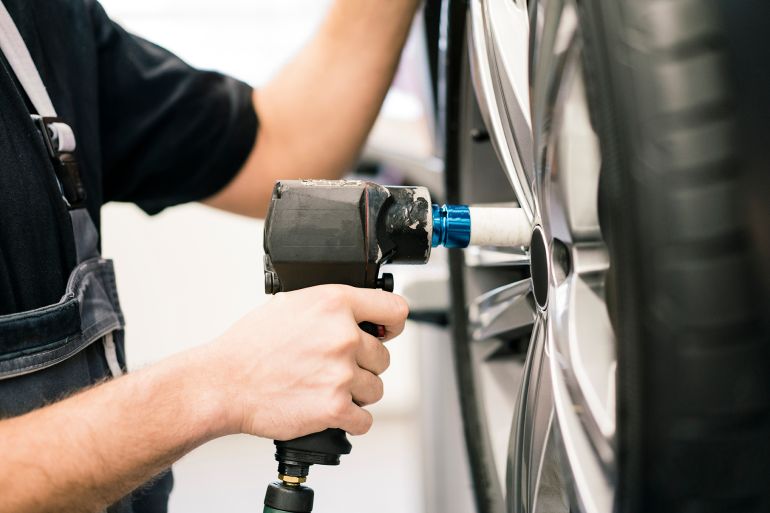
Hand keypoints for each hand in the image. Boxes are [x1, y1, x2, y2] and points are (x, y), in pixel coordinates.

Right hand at [202, 285, 408, 440]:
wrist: (223, 383)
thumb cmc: (250, 346)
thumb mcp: (291, 304)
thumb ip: (331, 308)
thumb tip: (358, 316)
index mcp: (335, 303)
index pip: (394, 310)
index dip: (391, 324)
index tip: (386, 332)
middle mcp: (344, 335)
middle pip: (383, 357)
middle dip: (363, 365)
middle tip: (331, 367)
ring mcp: (341, 372)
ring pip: (375, 389)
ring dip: (356, 393)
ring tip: (323, 388)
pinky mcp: (335, 407)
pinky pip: (364, 420)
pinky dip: (350, 420)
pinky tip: (329, 410)